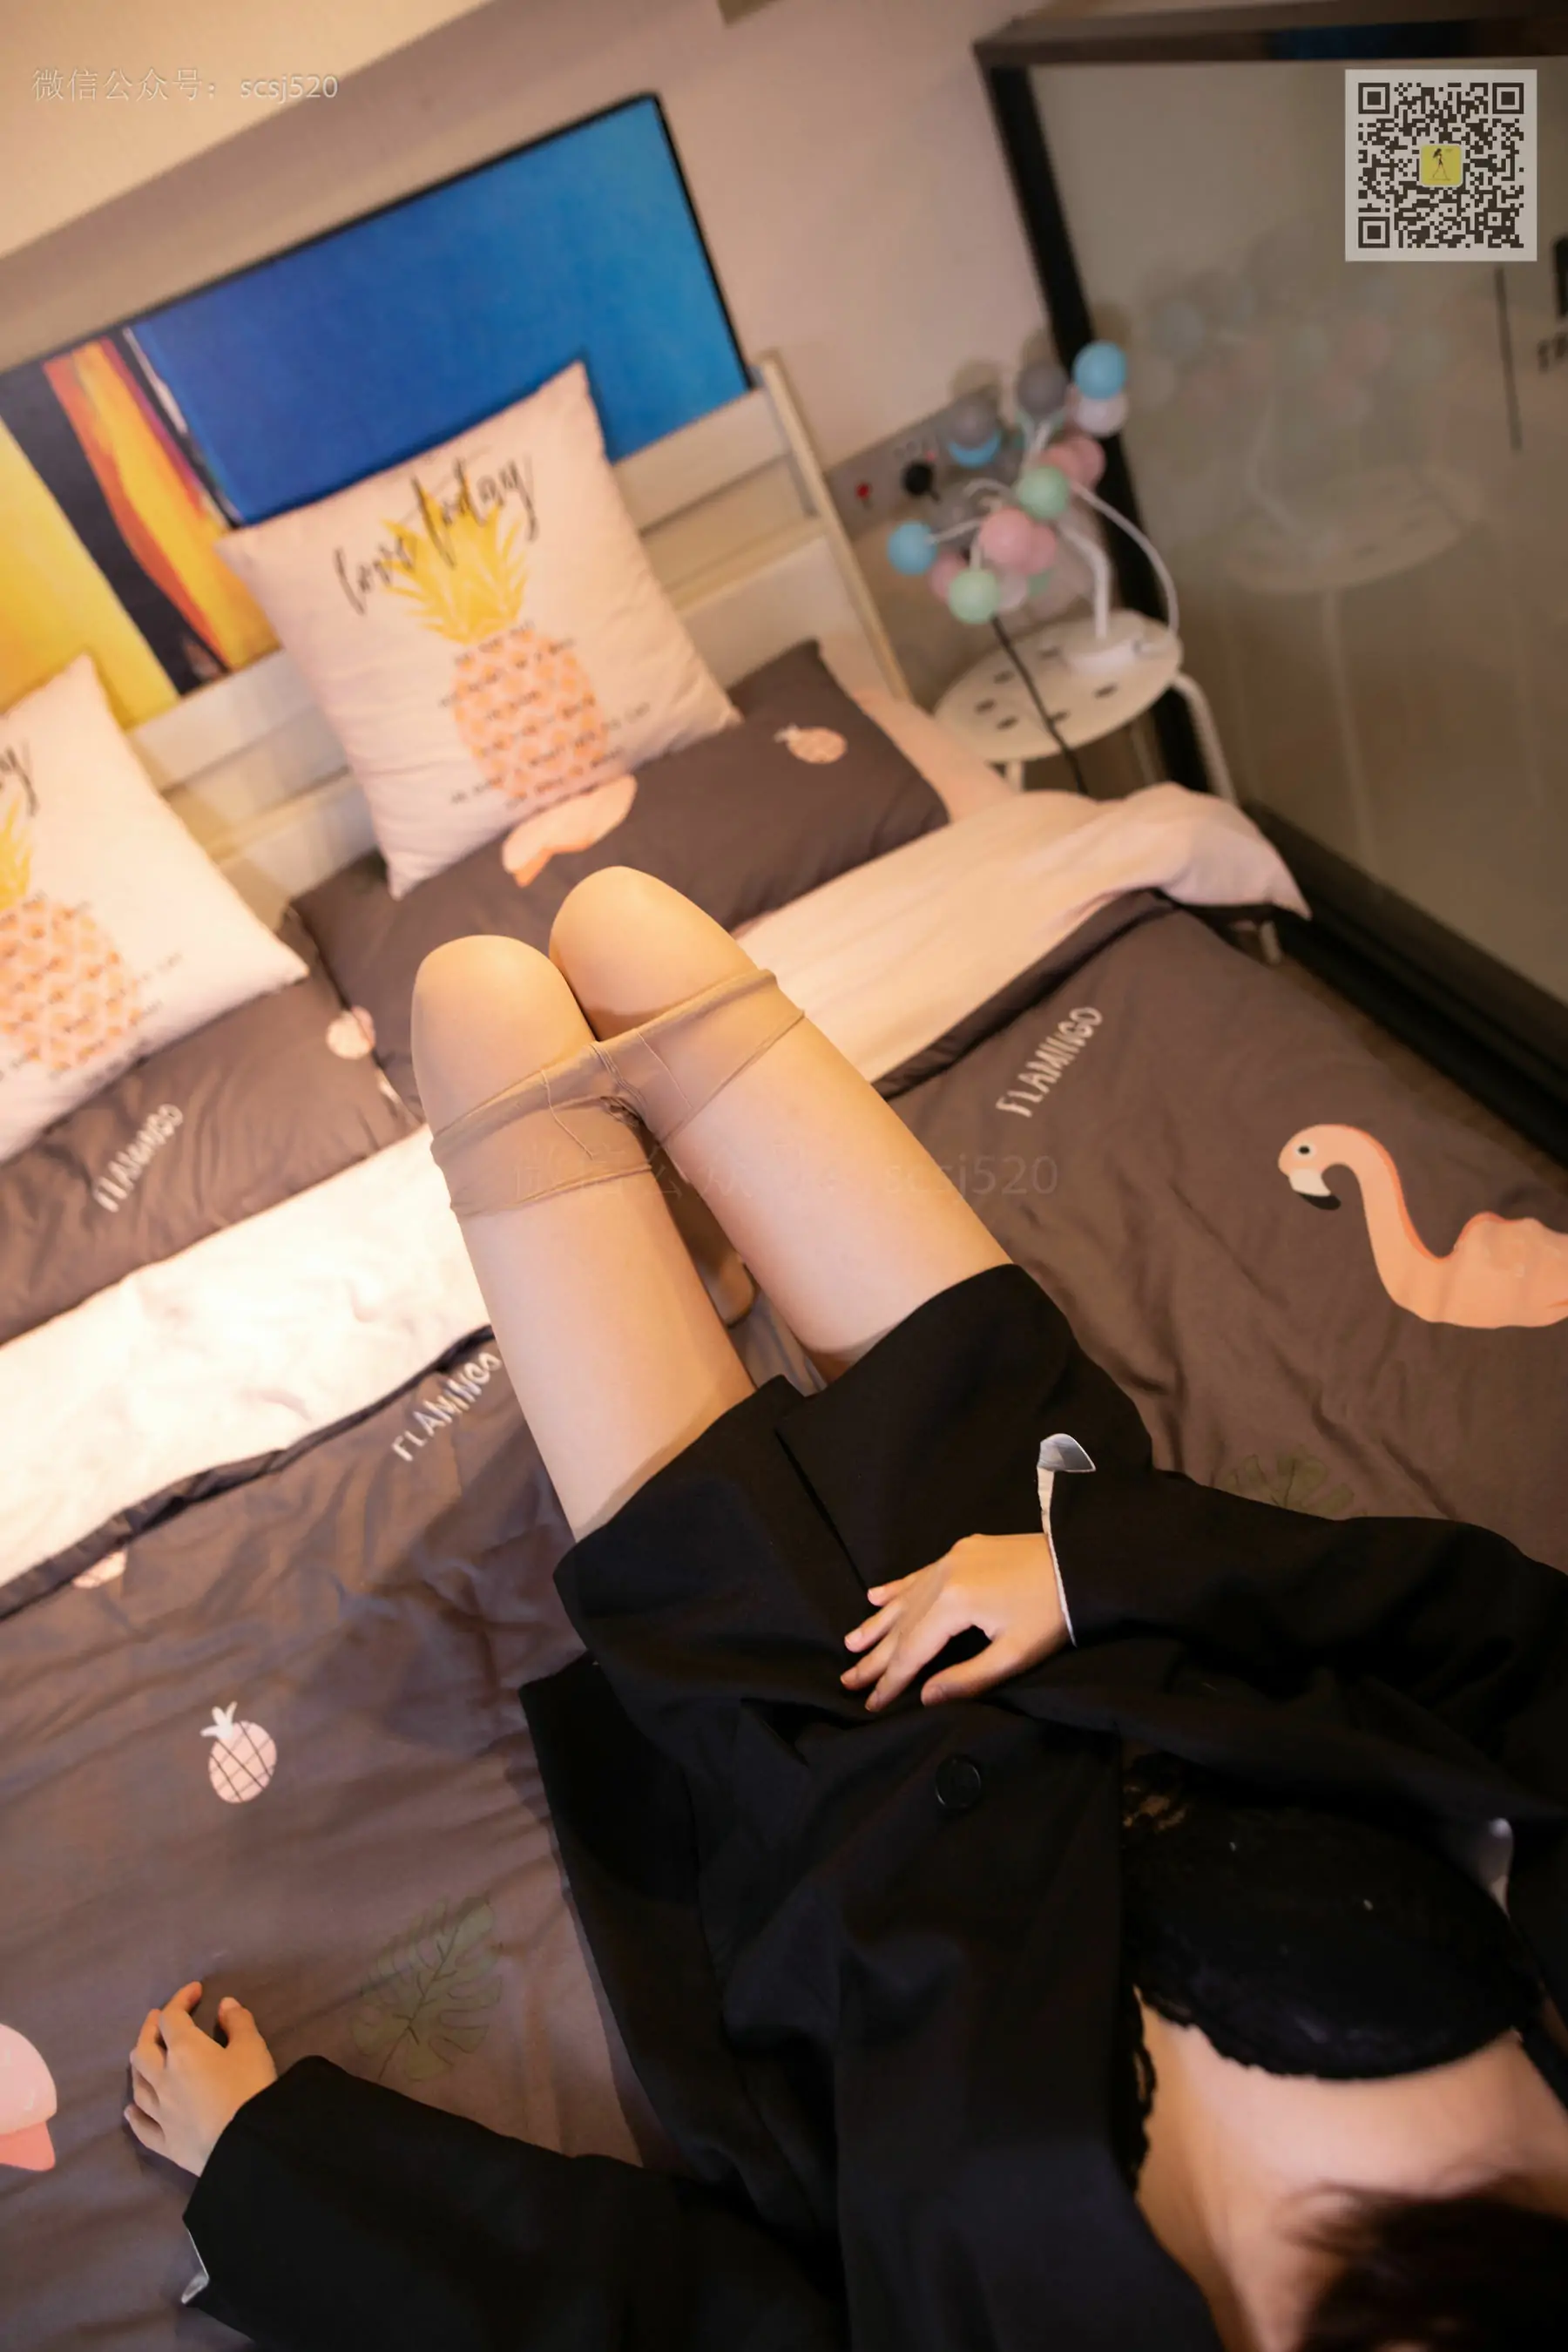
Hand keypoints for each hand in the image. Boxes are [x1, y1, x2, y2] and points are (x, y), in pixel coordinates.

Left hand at [125, 1982, 276, 2175]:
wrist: (248, 2145)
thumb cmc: (251, 2089)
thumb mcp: (252, 2048)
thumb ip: (238, 2023)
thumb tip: (224, 2005)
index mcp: (185, 2051)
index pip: (172, 2017)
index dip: (180, 1999)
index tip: (195, 1991)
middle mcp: (163, 2079)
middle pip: (144, 2049)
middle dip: (150, 2029)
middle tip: (159, 2019)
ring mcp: (160, 2113)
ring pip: (138, 2085)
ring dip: (139, 2066)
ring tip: (144, 2057)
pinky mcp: (165, 2142)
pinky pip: (142, 2127)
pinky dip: (135, 2115)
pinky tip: (130, 2110)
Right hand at [842, 1531, 1066, 1711]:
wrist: (1081, 1564)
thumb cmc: (1051, 1616)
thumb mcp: (1013, 1656)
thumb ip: (966, 1679)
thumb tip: (924, 1697)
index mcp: (955, 1603)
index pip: (913, 1650)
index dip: (891, 1680)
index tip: (871, 1705)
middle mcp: (944, 1576)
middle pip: (902, 1625)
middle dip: (875, 1656)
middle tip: (847, 1680)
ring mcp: (951, 1559)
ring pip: (906, 1597)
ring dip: (879, 1622)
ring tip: (851, 1643)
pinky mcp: (963, 1549)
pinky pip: (921, 1573)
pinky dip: (898, 1588)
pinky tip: (875, 1596)